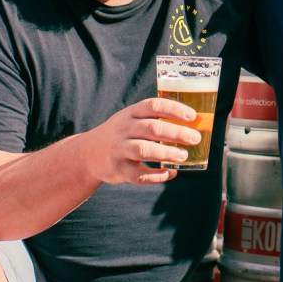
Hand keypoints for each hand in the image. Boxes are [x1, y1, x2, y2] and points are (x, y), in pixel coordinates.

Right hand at [81, 98, 201, 185]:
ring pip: (144, 150)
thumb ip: (156, 119)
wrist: (88, 153)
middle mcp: (124, 129)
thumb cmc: (122, 134)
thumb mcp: (132, 119)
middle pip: (153, 128)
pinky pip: (138, 175)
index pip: (153, 106)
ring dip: (167, 154)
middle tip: (195, 139)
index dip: (174, 109)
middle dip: (177, 133)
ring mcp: (119, 149)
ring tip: (183, 156)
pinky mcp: (117, 170)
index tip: (192, 116)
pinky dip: (157, 176)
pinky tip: (171, 173)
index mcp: (131, 113)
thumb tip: (194, 124)